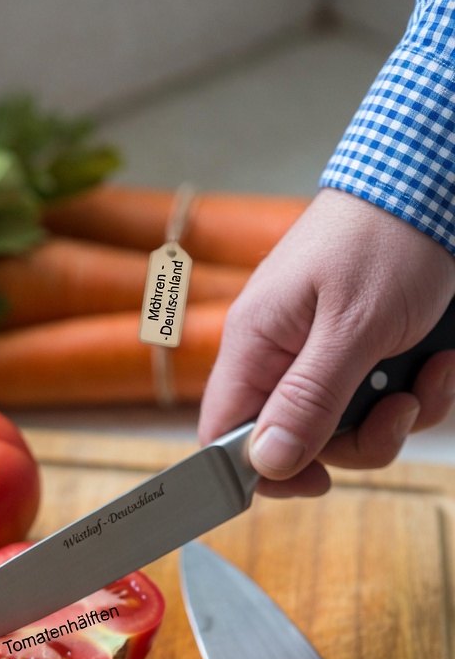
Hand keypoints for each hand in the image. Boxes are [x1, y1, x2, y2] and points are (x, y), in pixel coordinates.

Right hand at [197, 188, 454, 496]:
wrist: (435, 178)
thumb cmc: (386, 237)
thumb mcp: (353, 328)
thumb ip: (308, 399)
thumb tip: (264, 463)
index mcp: (255, 344)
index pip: (225, 436)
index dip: (263, 471)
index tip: (318, 480)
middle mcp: (279, 354)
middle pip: (295, 443)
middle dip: (357, 441)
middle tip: (396, 409)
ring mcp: (319, 353)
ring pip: (344, 428)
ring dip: (396, 416)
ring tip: (427, 375)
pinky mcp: (358, 350)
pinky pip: (376, 401)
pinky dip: (416, 391)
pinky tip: (437, 360)